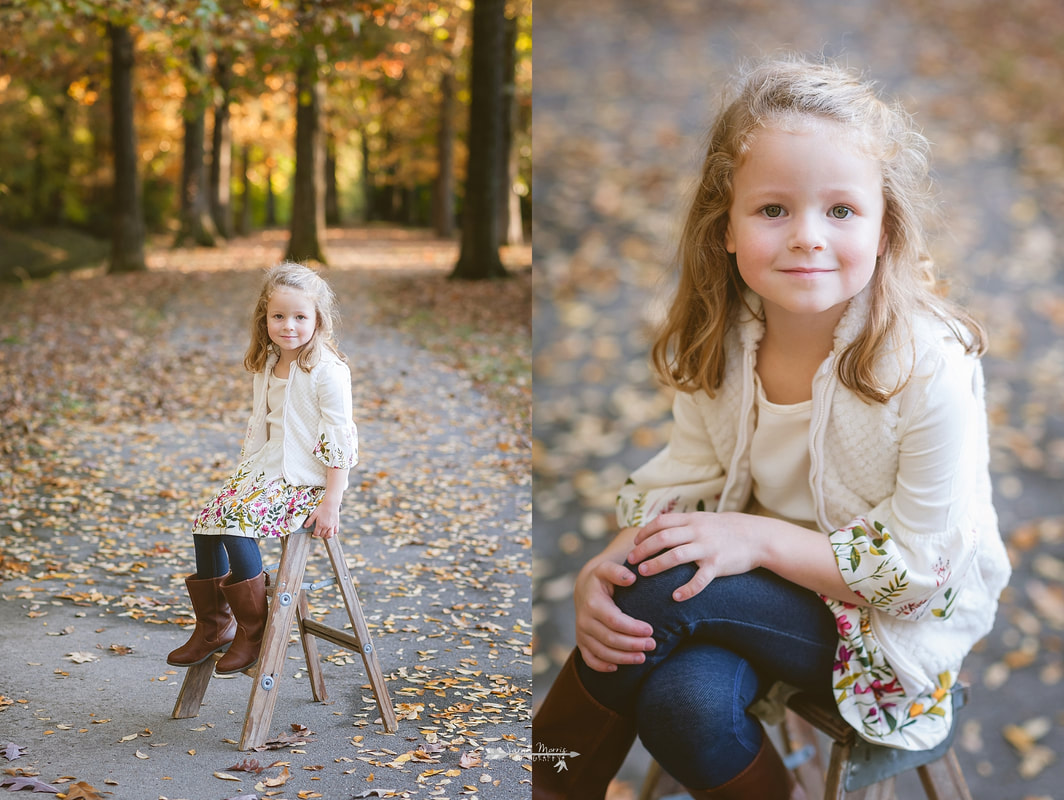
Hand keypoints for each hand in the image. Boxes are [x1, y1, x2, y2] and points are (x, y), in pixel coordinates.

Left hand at [304, 502, 339, 539]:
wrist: (331, 504)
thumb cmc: (322, 508)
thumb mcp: (314, 514)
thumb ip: (309, 521)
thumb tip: (305, 526)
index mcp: (320, 524)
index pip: (316, 533)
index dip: (314, 534)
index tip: (314, 532)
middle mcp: (326, 526)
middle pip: (322, 535)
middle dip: (319, 534)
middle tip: (319, 531)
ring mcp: (332, 526)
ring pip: (329, 535)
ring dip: (326, 536)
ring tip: (325, 533)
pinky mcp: (336, 524)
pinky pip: (336, 531)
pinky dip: (333, 532)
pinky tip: (331, 530)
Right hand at [574, 551, 655, 672]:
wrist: (584, 589)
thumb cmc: (601, 579)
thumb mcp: (606, 569)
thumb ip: (618, 572)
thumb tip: (631, 579)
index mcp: (593, 604)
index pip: (614, 621)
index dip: (633, 628)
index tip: (651, 630)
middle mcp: (584, 620)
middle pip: (610, 639)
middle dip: (633, 645)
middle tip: (652, 645)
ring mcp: (582, 633)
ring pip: (602, 652)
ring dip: (623, 658)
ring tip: (643, 657)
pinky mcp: (581, 642)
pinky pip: (590, 659)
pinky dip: (602, 666)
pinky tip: (617, 668)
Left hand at [628, 512, 760, 601]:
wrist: (757, 537)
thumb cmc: (726, 530)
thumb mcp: (704, 520)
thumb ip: (684, 524)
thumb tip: (660, 529)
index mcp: (692, 520)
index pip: (661, 523)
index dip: (644, 533)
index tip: (634, 544)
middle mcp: (697, 531)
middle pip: (663, 538)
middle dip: (643, 549)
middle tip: (631, 561)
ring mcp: (707, 548)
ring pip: (676, 556)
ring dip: (656, 565)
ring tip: (643, 573)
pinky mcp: (718, 564)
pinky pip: (700, 579)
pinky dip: (687, 589)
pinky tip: (676, 597)